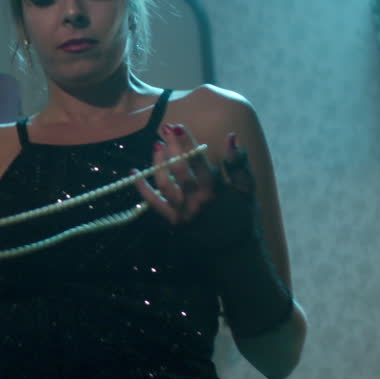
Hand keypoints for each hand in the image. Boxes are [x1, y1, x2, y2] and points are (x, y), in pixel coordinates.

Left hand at [137, 126, 257, 246]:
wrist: (233, 252)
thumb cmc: (240, 216)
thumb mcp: (246, 190)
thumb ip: (238, 164)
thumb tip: (231, 136)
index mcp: (215, 190)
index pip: (199, 161)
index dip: (187, 142)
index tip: (178, 126)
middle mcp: (197, 201)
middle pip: (179, 169)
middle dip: (171, 147)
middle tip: (164, 128)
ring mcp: (183, 212)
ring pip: (164, 184)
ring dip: (158, 163)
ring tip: (155, 145)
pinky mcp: (172, 222)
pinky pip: (154, 204)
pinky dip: (142, 188)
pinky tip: (133, 172)